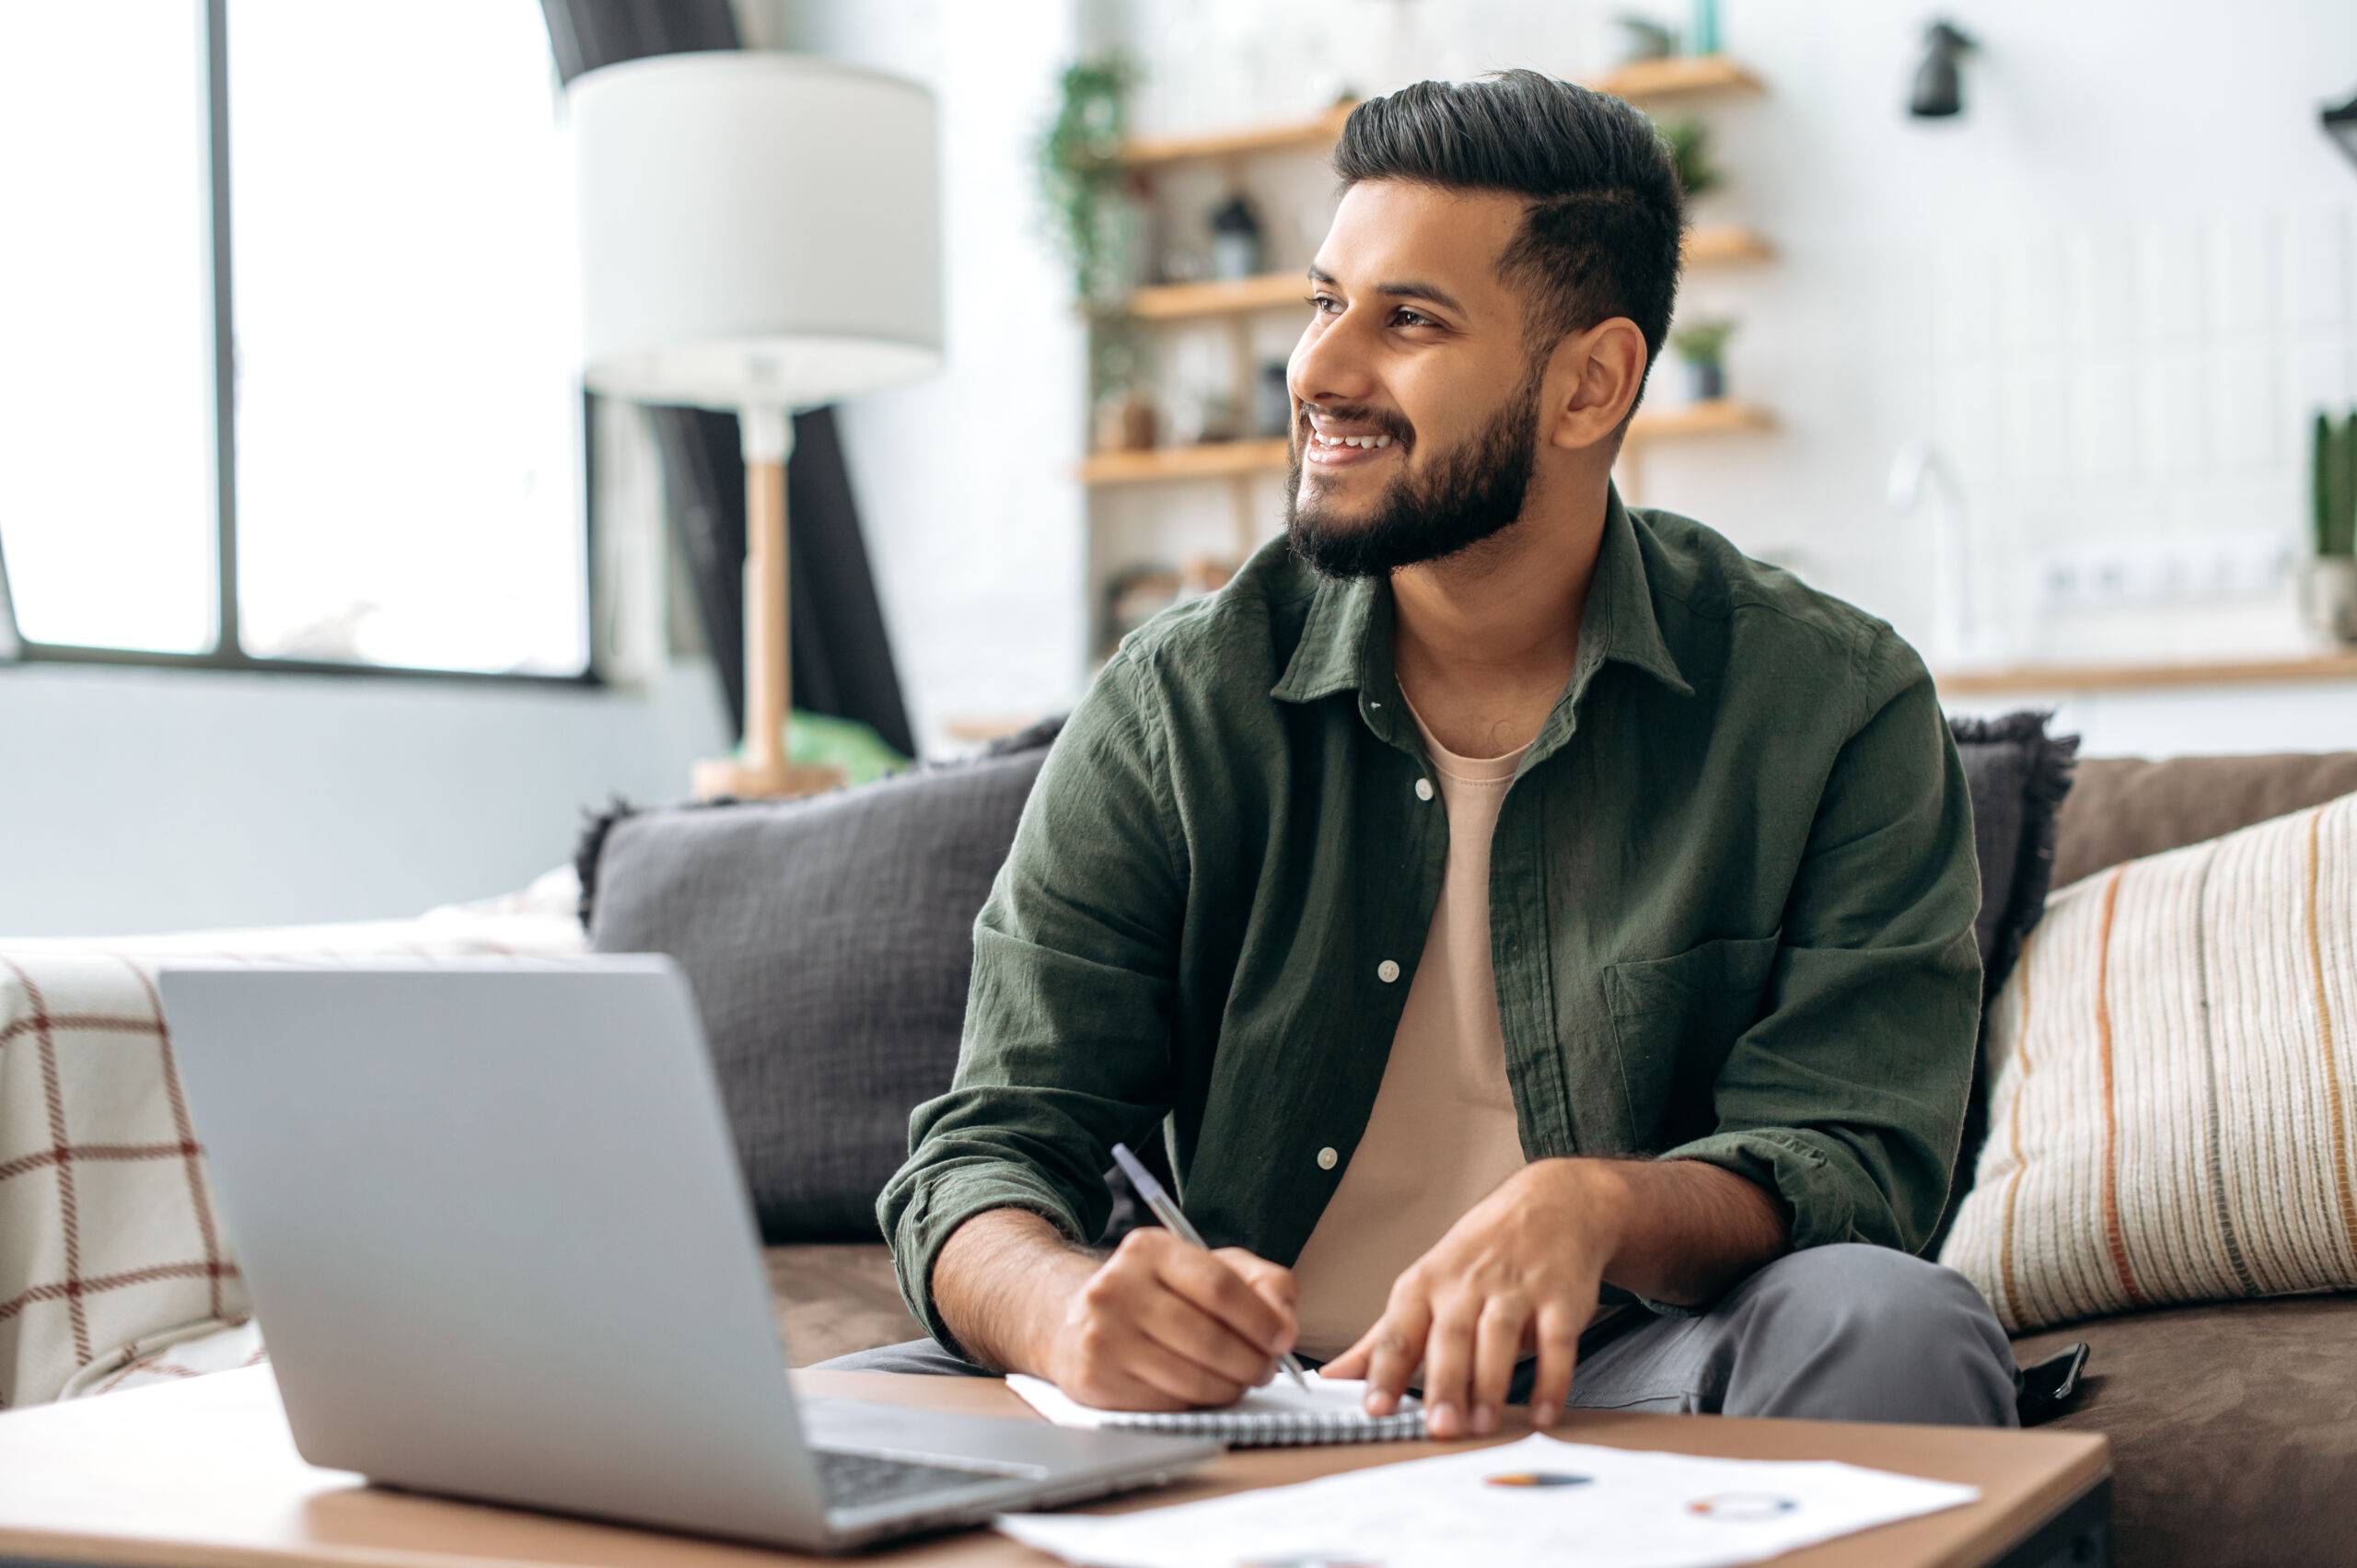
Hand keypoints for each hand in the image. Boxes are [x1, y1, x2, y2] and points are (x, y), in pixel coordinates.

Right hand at [1034, 1228, 1299, 1410]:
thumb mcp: (1204, 1267)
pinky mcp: (1094, 1379)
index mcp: (1149, 1249)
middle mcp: (1118, 1287)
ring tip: (1238, 1381)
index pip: (1219, 1287)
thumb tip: (1285, 1325)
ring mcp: (1102, 1335)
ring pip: (1191, 1377)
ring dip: (1230, 1387)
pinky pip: (1168, 1403)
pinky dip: (1197, 1402)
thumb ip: (1259, 1282)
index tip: (1284, 1339)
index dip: (1261, 1319)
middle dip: (1251, 1362)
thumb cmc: (1154, 1294)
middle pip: (1208, 1338)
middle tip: (1266, 1369)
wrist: (1072, 1319)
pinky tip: (1201, 1390)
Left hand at [1321, 1159, 1622, 1437]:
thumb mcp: (1425, 1285)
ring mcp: (1516, 1289)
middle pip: (1450, 1336)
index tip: (1375, 1409)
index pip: (1398, 1331)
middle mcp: (1468, 1284)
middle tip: (1439, 1428)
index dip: (1385, 1371)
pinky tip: (1544, 1412)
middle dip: (1444, 1383)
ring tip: (1483, 1424)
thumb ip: (1383, 1338)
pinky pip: (1556, 1342)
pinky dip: (1551, 1379)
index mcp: (1426, 1284)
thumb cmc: (1480, 1253)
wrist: (1552, 1204)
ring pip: (1498, 1337)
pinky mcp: (1560, 1299)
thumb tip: (1334, 1376)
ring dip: (1491, 1384)